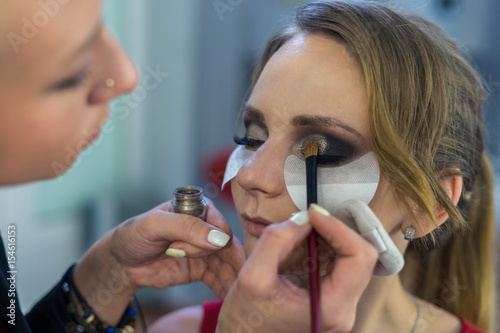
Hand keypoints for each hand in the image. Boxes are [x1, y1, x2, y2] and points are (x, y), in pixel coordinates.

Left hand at [74, 198, 244, 323]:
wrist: (121, 263)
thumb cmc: (133, 235)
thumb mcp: (153, 225)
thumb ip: (185, 226)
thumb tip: (218, 237)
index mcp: (196, 209)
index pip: (218, 224)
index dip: (206, 239)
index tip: (177, 248)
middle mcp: (204, 228)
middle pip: (227, 245)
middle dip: (232, 262)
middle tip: (240, 278)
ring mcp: (204, 250)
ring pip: (226, 263)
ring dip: (234, 277)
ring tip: (243, 294)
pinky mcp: (200, 269)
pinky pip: (218, 278)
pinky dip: (226, 288)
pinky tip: (233, 299)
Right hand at [216, 205, 377, 332]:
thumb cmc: (245, 319)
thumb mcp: (252, 277)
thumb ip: (278, 241)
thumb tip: (304, 218)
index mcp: (331, 308)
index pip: (359, 257)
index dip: (338, 228)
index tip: (313, 215)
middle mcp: (344, 310)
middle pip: (360, 256)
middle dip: (334, 231)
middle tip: (308, 220)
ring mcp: (340, 306)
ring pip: (352, 258)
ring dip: (330, 238)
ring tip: (303, 232)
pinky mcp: (332, 299)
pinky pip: (340, 265)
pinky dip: (324, 247)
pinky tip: (303, 245)